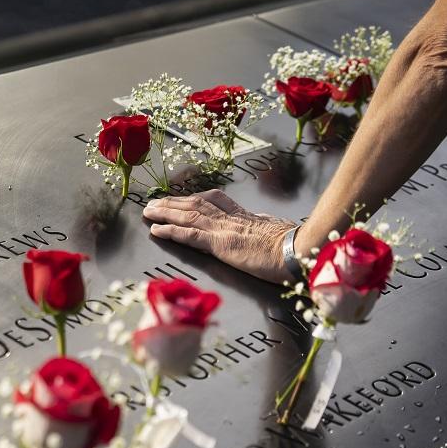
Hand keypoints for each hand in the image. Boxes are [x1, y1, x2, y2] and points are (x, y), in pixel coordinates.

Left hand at [142, 189, 296, 283]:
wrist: (298, 250)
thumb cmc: (293, 245)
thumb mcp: (277, 231)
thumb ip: (264, 227)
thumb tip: (262, 225)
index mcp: (245, 215)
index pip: (215, 200)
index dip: (195, 197)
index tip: (182, 197)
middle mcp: (231, 218)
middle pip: (196, 203)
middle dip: (173, 202)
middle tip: (154, 202)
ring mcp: (224, 229)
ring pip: (187, 215)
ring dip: (165, 211)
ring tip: (148, 211)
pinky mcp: (219, 244)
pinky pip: (189, 235)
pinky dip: (170, 231)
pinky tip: (156, 230)